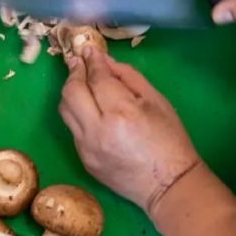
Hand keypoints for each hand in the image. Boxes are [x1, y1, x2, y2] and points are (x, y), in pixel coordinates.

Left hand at [58, 48, 200, 214]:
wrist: (167, 185)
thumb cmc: (170, 140)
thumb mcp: (157, 102)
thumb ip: (128, 77)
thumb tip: (105, 61)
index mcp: (121, 113)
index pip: (97, 79)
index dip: (92, 61)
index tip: (90, 50)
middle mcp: (97, 130)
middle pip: (71, 92)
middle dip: (74, 72)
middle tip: (79, 61)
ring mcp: (86, 148)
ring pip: (65, 111)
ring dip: (71, 92)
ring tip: (81, 82)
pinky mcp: (83, 160)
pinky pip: (73, 129)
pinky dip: (78, 114)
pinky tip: (90, 109)